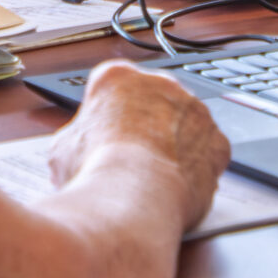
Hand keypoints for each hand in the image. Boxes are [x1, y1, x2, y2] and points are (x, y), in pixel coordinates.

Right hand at [49, 62, 229, 234]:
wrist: (130, 200)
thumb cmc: (93, 172)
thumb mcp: (60, 150)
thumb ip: (73, 139)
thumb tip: (71, 149)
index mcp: (117, 77)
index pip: (113, 85)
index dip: (107, 115)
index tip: (104, 134)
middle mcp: (161, 84)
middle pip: (153, 101)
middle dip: (145, 125)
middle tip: (130, 157)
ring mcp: (195, 111)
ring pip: (185, 125)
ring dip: (174, 145)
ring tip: (153, 177)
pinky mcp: (218, 142)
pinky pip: (209, 152)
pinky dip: (198, 168)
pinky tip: (179, 186)